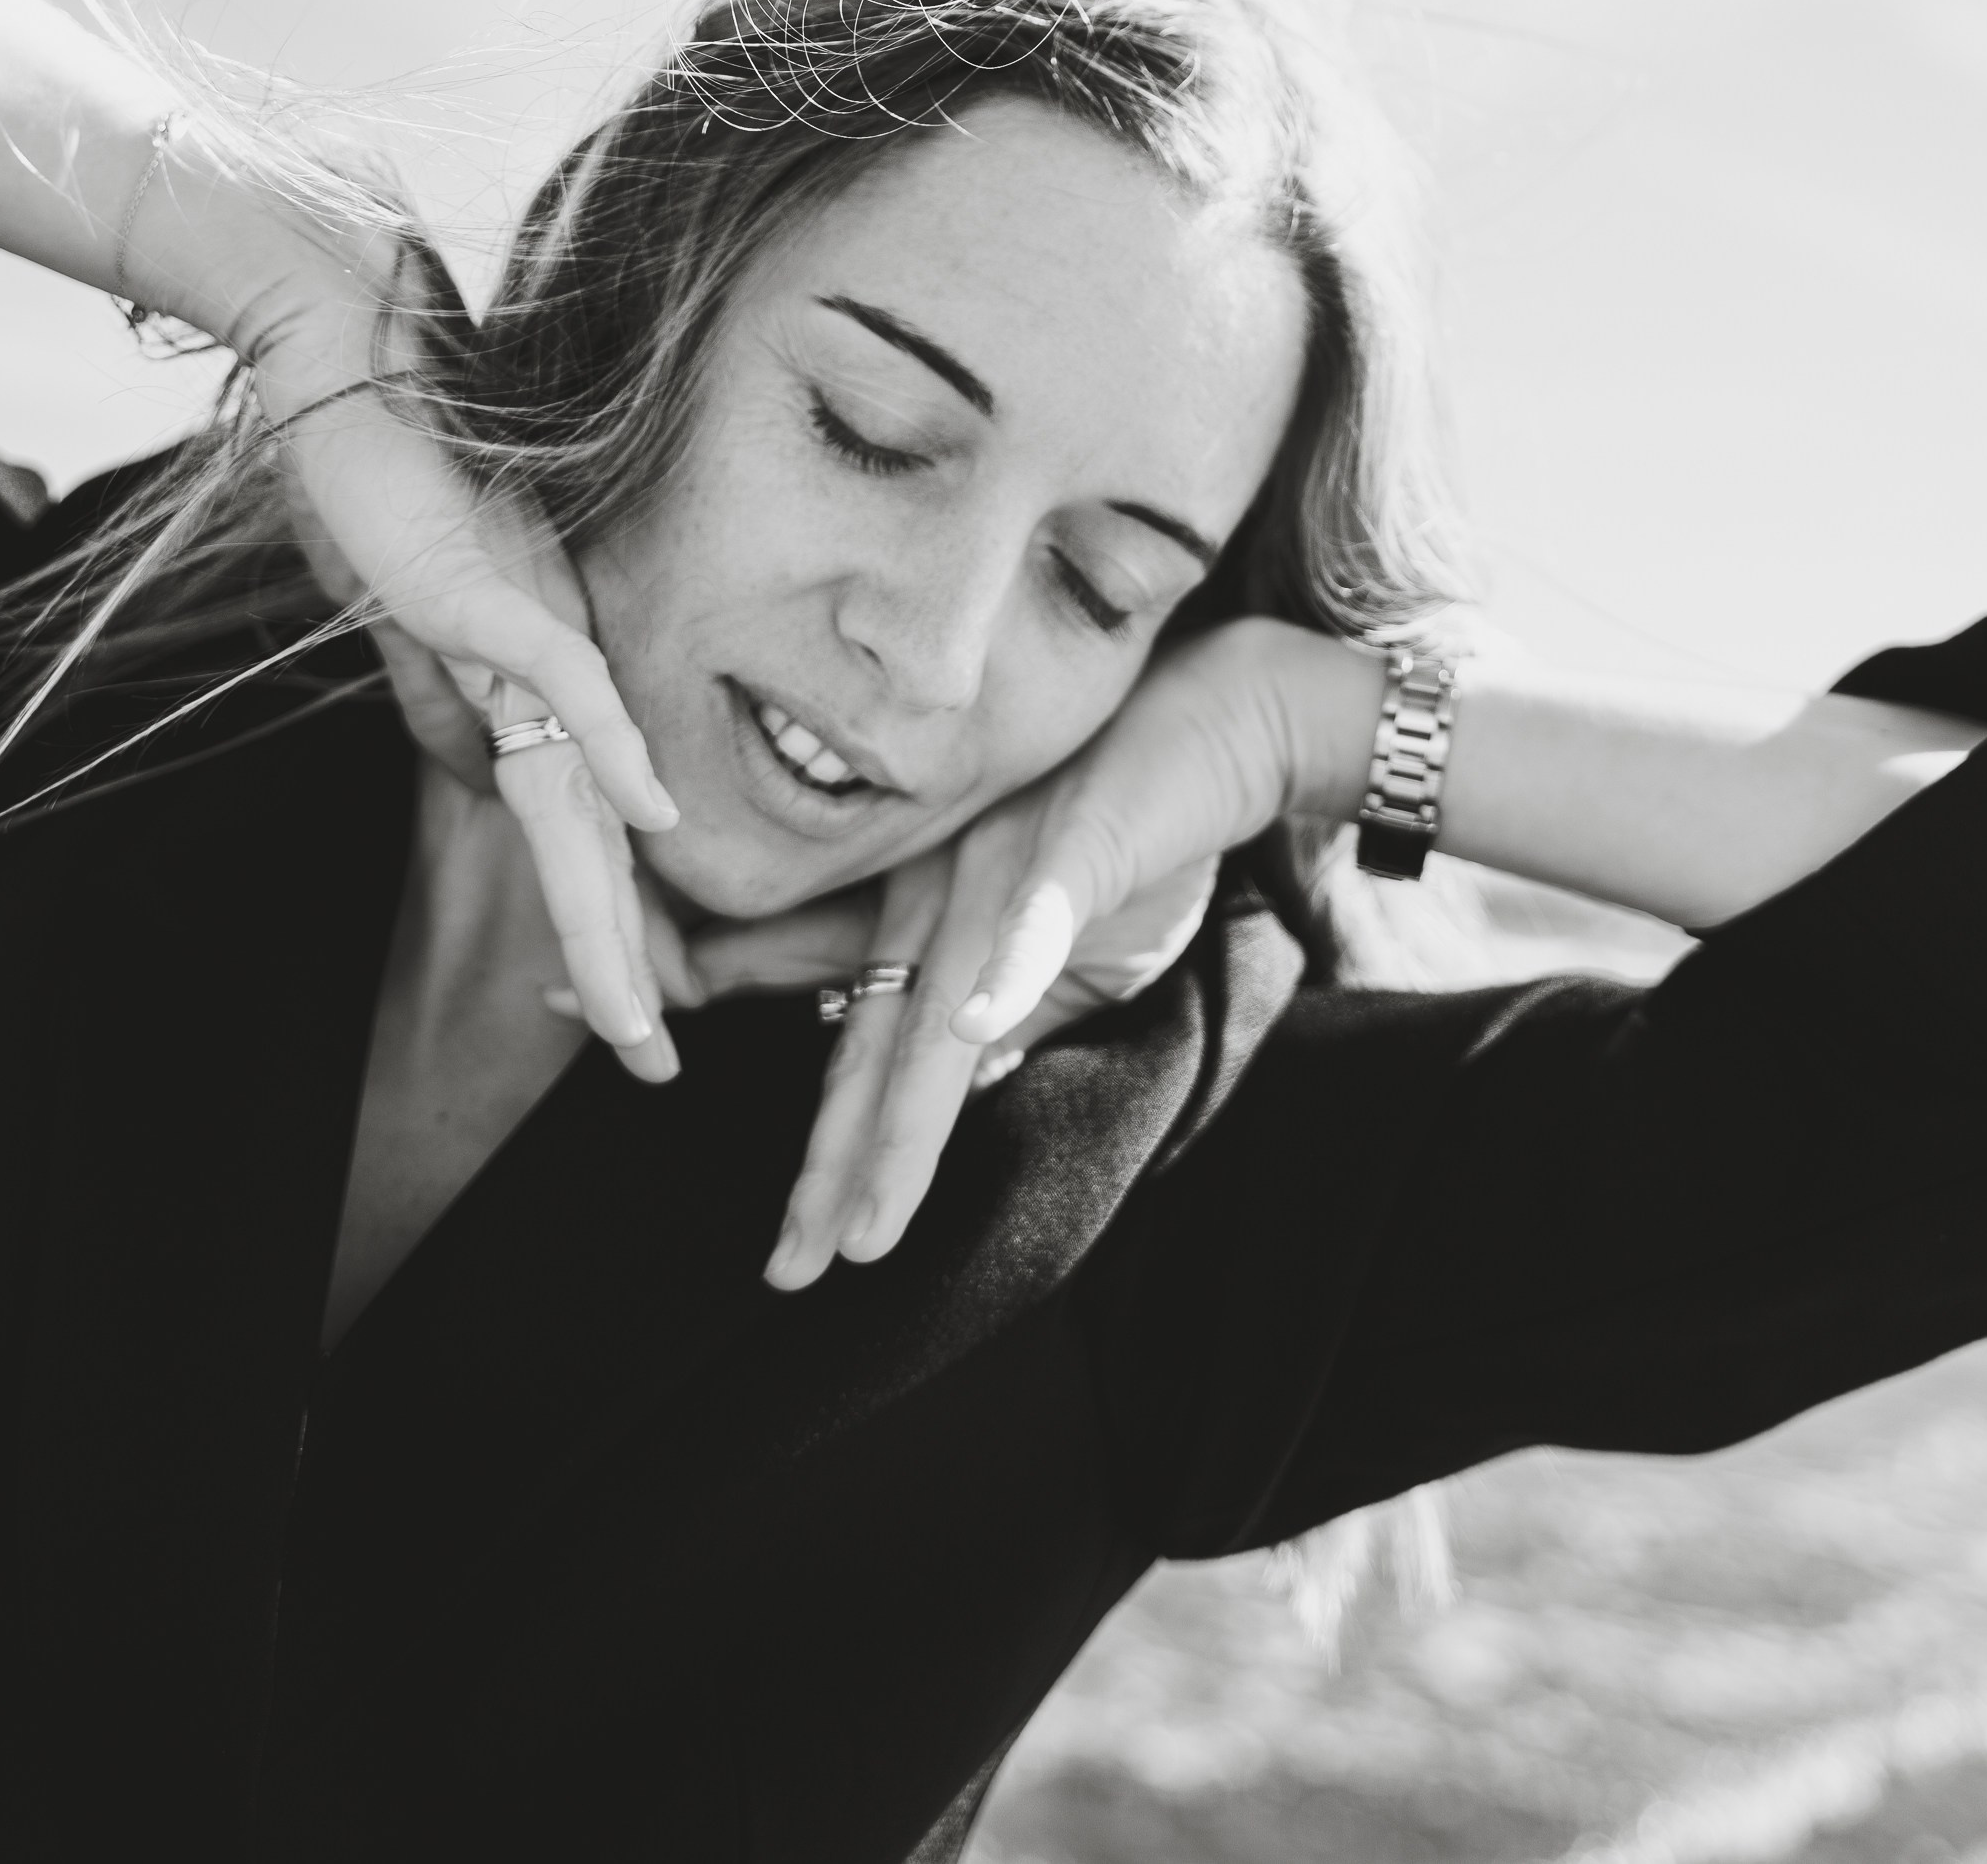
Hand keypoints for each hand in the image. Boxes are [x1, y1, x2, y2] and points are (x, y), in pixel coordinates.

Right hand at [261, 259, 684, 1083]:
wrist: (353, 356)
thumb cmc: (387, 471)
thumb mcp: (421, 608)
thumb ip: (461, 691)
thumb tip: (490, 777)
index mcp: (540, 681)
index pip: (580, 826)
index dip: (604, 925)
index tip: (633, 1017)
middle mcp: (554, 666)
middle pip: (595, 843)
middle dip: (621, 963)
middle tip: (657, 1065)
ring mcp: (532, 629)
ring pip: (586, 795)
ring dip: (613, 907)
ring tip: (646, 1009)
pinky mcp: (497, 587)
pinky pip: (562, 684)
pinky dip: (603, 752)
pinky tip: (646, 816)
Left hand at [762, 617, 1361, 1286]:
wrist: (1222, 716)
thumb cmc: (1131, 826)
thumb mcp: (1044, 931)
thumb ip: (993, 1008)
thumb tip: (954, 1093)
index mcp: (923, 914)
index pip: (848, 1036)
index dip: (809, 1129)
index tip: (764, 1225)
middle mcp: (934, 891)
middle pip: (870, 1047)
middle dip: (831, 1165)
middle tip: (790, 1270)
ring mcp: (997, 867)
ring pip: (935, 1012)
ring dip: (900, 1122)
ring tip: (870, 1219)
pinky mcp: (1073, 841)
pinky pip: (1035, 913)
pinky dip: (1006, 969)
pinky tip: (974, 1027)